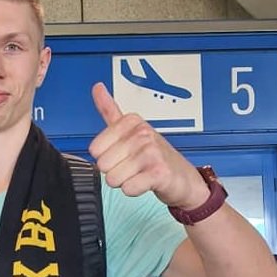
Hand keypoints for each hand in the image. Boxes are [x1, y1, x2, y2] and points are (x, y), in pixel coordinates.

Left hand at [88, 83, 209, 209]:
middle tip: (133, 166)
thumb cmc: (153, 155)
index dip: (105, 157)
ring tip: (140, 174)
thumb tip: (96, 86)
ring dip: (125, 181)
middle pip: (102, 165)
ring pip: (113, 179)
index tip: (123, 154)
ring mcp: (151, 152)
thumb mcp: (130, 129)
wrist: (182, 178)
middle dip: (114, 171)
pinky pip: (127, 188)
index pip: (94, 149)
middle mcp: (142, 133)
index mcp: (131, 121)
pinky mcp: (158, 172)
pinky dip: (134, 190)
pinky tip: (146, 183)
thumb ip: (110, 110)